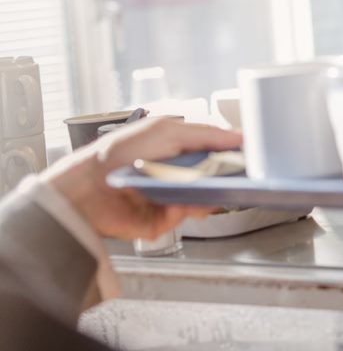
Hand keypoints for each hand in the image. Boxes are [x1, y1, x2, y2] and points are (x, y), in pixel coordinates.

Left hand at [43, 117, 241, 240]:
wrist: (87, 188)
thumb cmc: (118, 153)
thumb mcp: (167, 130)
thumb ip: (206, 133)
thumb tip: (238, 136)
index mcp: (177, 148)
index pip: (215, 150)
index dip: (231, 154)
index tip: (247, 157)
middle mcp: (175, 173)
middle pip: (214, 178)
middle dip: (223, 178)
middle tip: (231, 177)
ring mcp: (169, 197)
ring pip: (203, 200)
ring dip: (205, 196)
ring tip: (201, 191)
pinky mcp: (161, 220)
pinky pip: (184, 217)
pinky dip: (183, 211)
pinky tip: (176, 203)